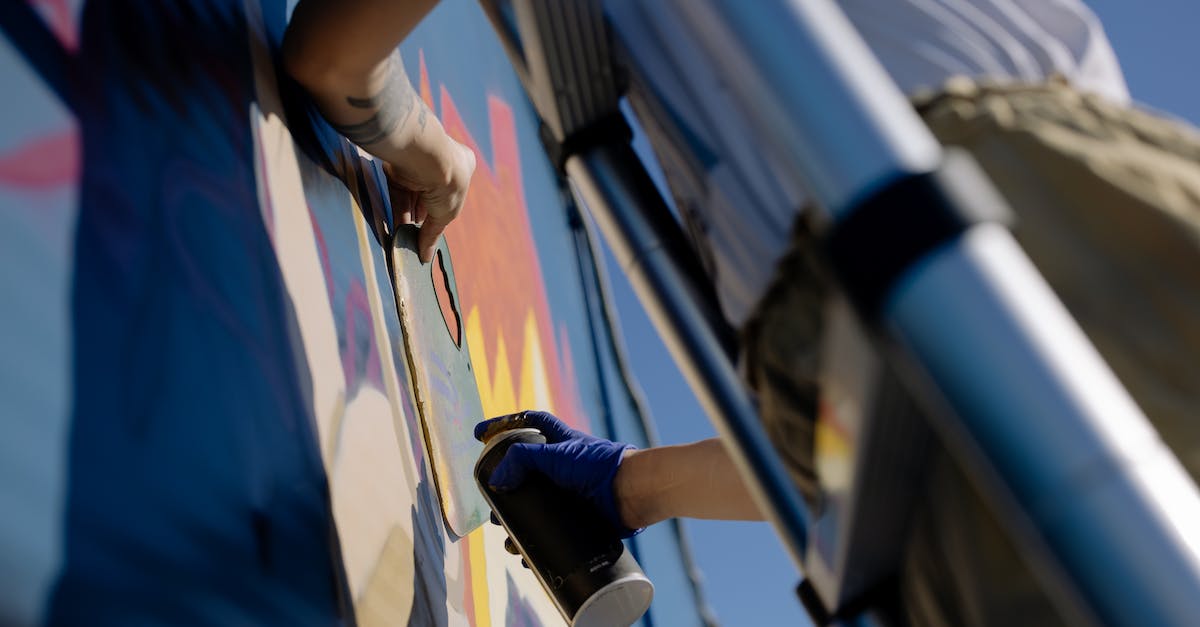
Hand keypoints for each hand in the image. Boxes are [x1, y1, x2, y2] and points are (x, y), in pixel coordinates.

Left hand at [385, 135, 474, 262]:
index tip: (433, 232)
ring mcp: (418, 167)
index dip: (443, 215)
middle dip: (423, 221)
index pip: (451, 196)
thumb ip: (434, 233)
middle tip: (418, 241)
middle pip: (430, 199)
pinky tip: (397, 233)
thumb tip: (426, 255)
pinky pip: (398, 195)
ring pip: (412, 198)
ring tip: (406, 241)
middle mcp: (441, 164)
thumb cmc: (449, 181)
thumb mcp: (448, 213)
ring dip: (408, 221)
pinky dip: (398, 214)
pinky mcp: (398, 169)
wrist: (426, 157)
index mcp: (463, 167)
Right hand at [474, 410, 641, 537]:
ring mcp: (569, 495)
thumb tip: (496, 481)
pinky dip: (537, 546)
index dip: (503, 425)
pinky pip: (551, 533)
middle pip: (523, 477)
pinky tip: (526, 556)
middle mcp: (561, 468)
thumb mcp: (555, 454)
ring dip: (517, 527)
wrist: (631, 493)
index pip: (527, 425)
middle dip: (504, 494)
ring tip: (508, 540)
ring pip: (534, 510)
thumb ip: (522, 459)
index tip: (479, 433)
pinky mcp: (577, 519)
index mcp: (558, 443)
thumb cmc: (598, 465)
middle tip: (493, 510)